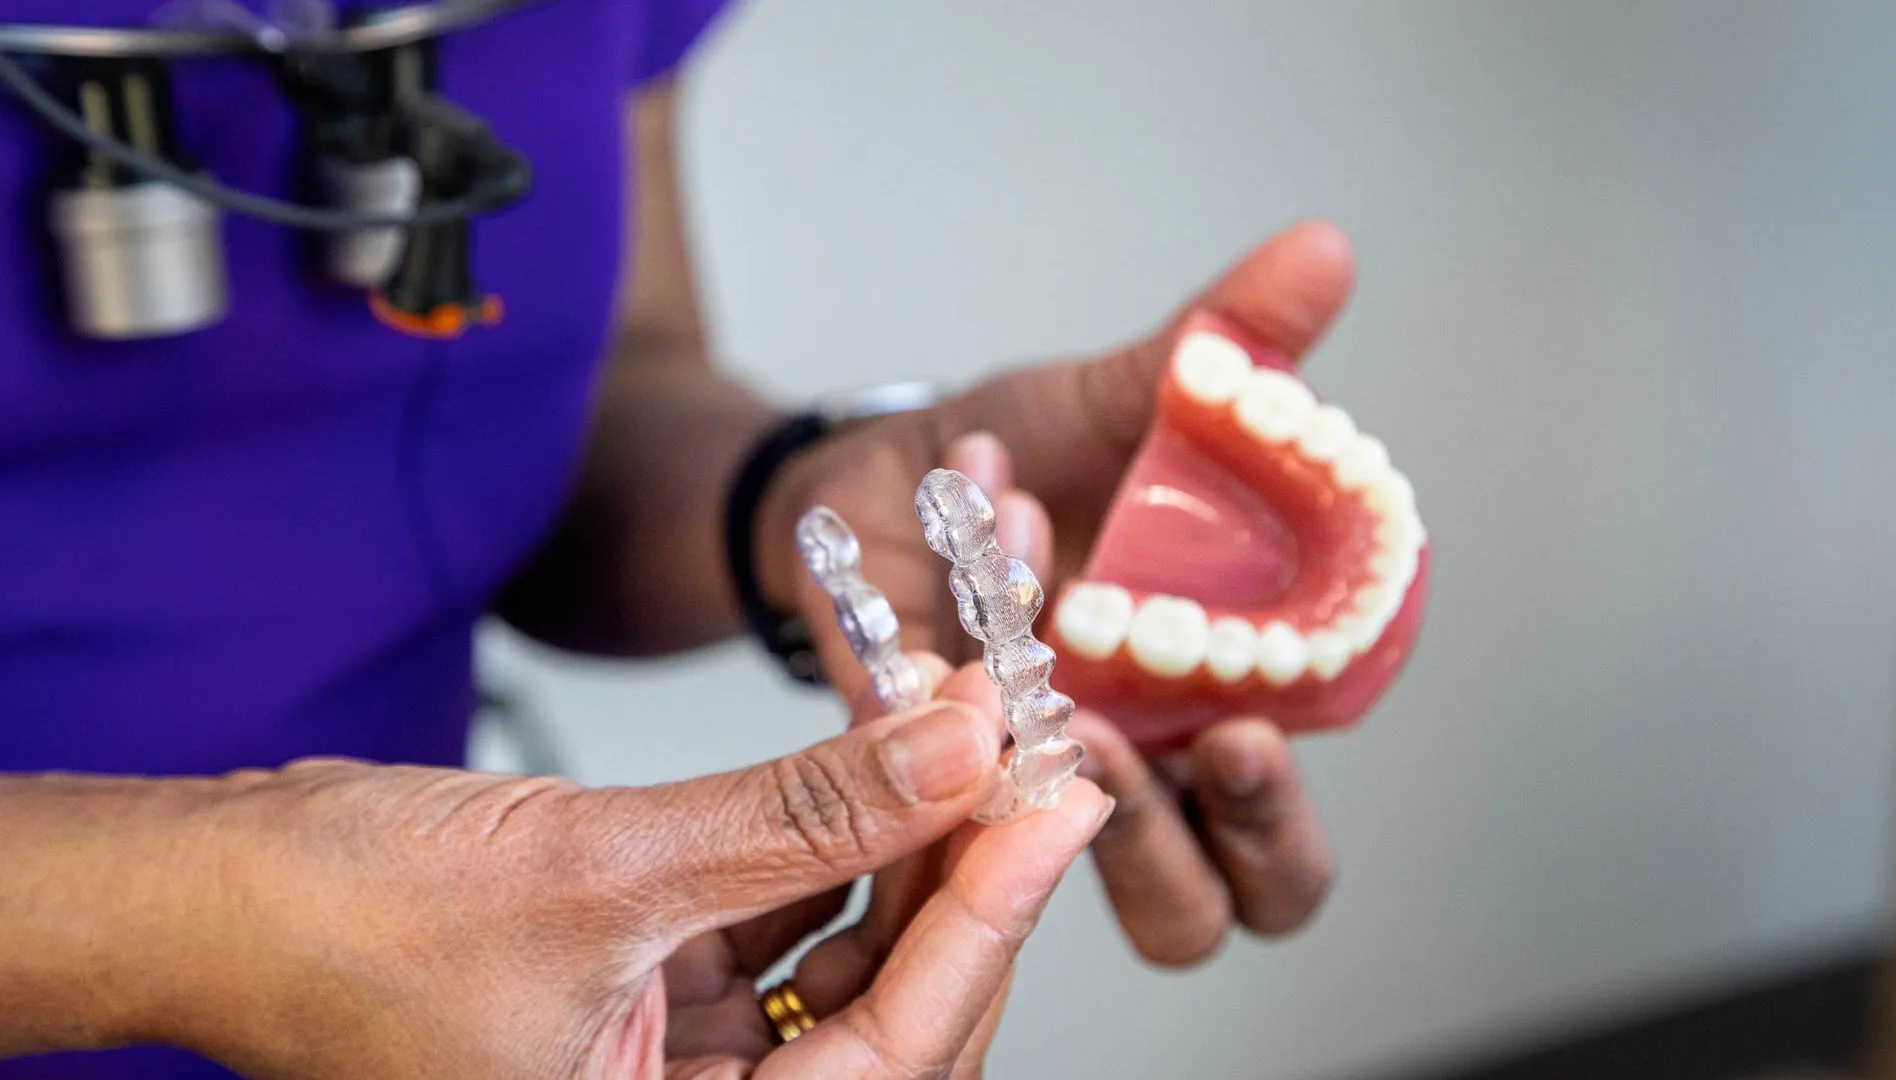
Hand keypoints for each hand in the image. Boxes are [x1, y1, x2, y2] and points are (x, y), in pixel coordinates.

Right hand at [143, 688, 1106, 1078]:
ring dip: (908, 842)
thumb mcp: (606, 861)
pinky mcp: (665, 997)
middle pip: (893, 1013)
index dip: (992, 919)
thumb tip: (958, 741)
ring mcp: (685, 1066)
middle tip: (1022, 754)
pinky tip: (876, 749)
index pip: (898, 1052)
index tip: (1060, 799)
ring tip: (958, 727)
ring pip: (852, 963)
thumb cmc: (349, 922)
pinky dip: (832, 837)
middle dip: (961, 877)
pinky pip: (789, 924)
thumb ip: (803, 810)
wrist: (218, 892)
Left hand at [761, 220, 1353, 964]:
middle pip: (1195, 911)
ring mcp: (1018, 785)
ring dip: (1051, 815)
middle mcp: (1129, 774)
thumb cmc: (1033, 452)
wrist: (885, 463)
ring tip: (1046, 704)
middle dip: (1188, 856)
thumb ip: (1228, 345)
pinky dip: (935, 707)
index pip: (1282, 854)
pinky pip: (927, 792)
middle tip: (1137, 751)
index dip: (1279, 826)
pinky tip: (936, 621)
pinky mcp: (916, 773)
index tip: (1245, 730)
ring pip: (1065, 888)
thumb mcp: (1127, 398)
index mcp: (1211, 719)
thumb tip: (1323, 248)